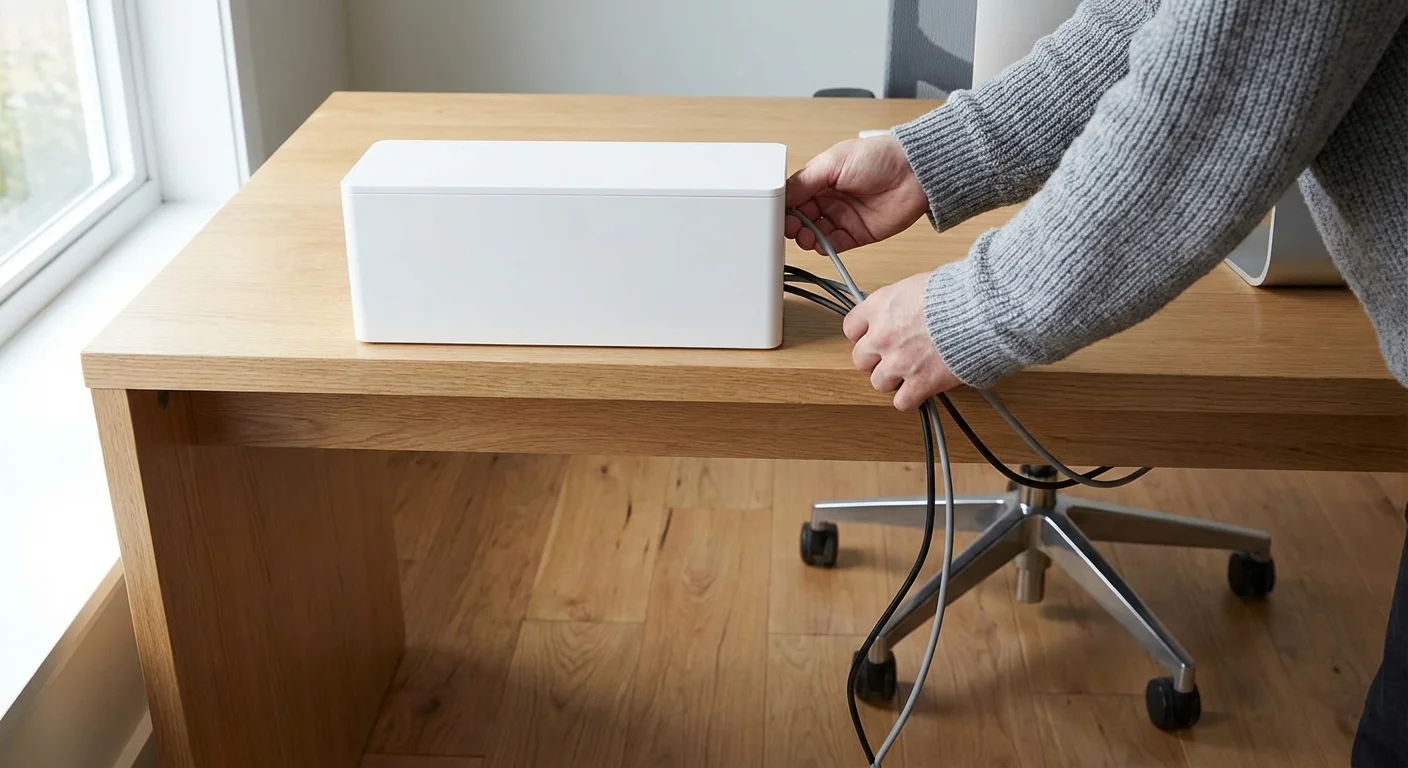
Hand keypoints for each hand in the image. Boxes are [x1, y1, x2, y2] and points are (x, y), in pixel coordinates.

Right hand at [784, 134, 928, 253]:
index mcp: (821, 178)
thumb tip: (783, 194)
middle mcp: (829, 199)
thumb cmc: (880, 157)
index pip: (793, 196)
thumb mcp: (834, 161)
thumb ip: (806, 180)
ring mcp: (842, 217)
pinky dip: (823, 247)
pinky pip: (833, 245)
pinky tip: (818, 242)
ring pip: (813, 234)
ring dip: (805, 237)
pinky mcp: (856, 234)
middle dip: (791, 223)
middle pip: (800, 217)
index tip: (776, 212)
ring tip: (804, 235)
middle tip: (790, 226)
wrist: (914, 173)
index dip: (784, 206)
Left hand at [844, 272, 958, 410]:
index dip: (863, 334)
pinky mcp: (920, 382)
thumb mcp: (921, 283)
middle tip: (895, 355)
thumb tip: (909, 307)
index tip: (872, 336)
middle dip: (876, 359)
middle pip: (861, 359)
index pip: (852, 327)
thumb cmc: (958, 292)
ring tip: (912, 371)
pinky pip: (902, 402)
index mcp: (881, 307)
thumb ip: (904, 301)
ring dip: (893, 379)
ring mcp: (899, 362)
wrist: (980, 311)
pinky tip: (921, 390)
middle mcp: (883, 336)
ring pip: (878, 383)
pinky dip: (911, 399)